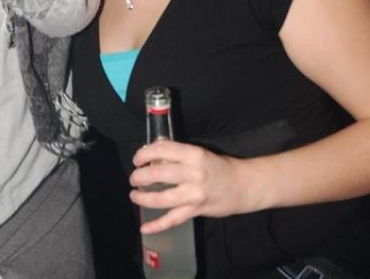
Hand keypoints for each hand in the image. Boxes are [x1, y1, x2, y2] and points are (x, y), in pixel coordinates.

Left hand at [129, 140, 246, 234]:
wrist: (243, 185)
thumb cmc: (218, 166)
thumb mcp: (198, 153)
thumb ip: (177, 155)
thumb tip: (151, 156)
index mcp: (192, 154)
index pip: (161, 150)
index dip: (144, 154)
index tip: (137, 159)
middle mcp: (193, 173)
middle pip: (157, 174)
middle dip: (139, 177)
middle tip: (134, 178)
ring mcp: (195, 194)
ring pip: (161, 198)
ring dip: (143, 198)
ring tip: (134, 195)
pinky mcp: (197, 210)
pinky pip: (174, 219)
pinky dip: (157, 225)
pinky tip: (144, 227)